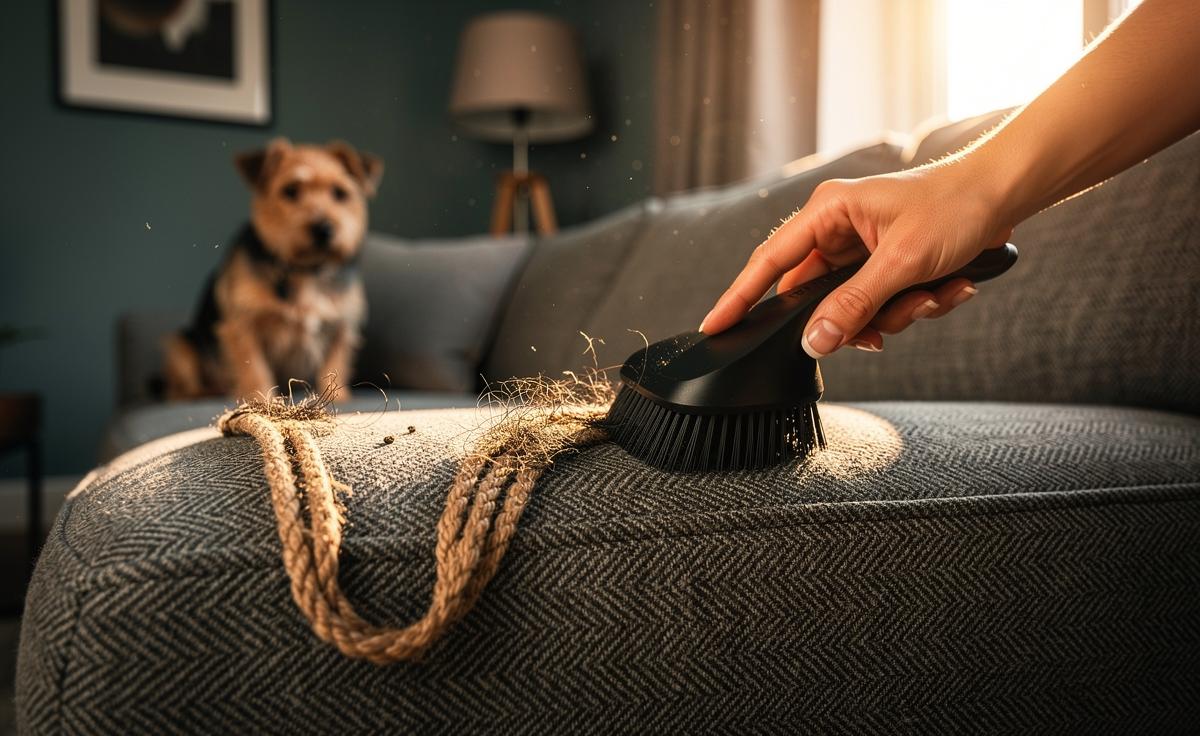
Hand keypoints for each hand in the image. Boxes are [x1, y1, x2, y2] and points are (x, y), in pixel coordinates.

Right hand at [699, 160, 1013, 355]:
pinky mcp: (884, 265)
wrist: (1006, 194)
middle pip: (816, 297)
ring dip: (896, 314)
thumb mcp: (903, 261)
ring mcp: (861, 250)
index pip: (769, 262)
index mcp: (828, 212)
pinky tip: (948, 288)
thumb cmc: (956, 206)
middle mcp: (837, 230)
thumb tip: (815, 340)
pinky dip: (913, 306)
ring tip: (934, 294)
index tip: (714, 327)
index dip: (740, 298)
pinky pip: (881, 305)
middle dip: (857, 318)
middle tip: (883, 327)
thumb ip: (855, 304)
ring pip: (853, 308)